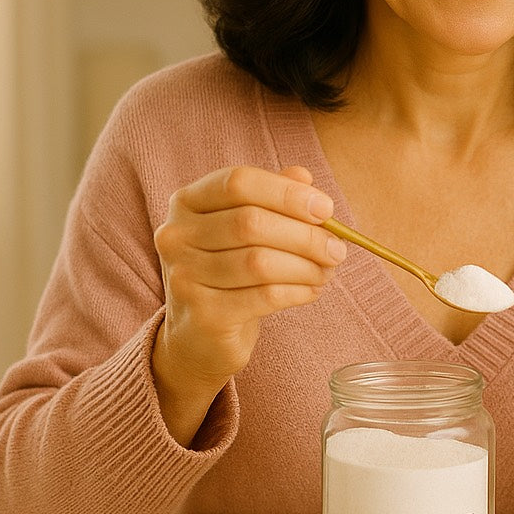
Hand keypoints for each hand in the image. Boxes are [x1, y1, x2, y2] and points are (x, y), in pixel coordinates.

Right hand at [151, 165, 344, 443]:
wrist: (199, 336)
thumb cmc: (230, 272)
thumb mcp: (246, 228)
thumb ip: (272, 199)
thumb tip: (305, 178)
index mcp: (186, 202)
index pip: (238, 182)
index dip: (286, 192)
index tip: (325, 208)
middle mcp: (175, 236)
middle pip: (250, 223)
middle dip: (305, 235)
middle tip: (337, 249)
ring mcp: (184, 276)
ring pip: (259, 262)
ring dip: (306, 266)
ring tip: (326, 271)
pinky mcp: (202, 315)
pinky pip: (264, 296)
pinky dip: (297, 291)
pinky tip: (311, 291)